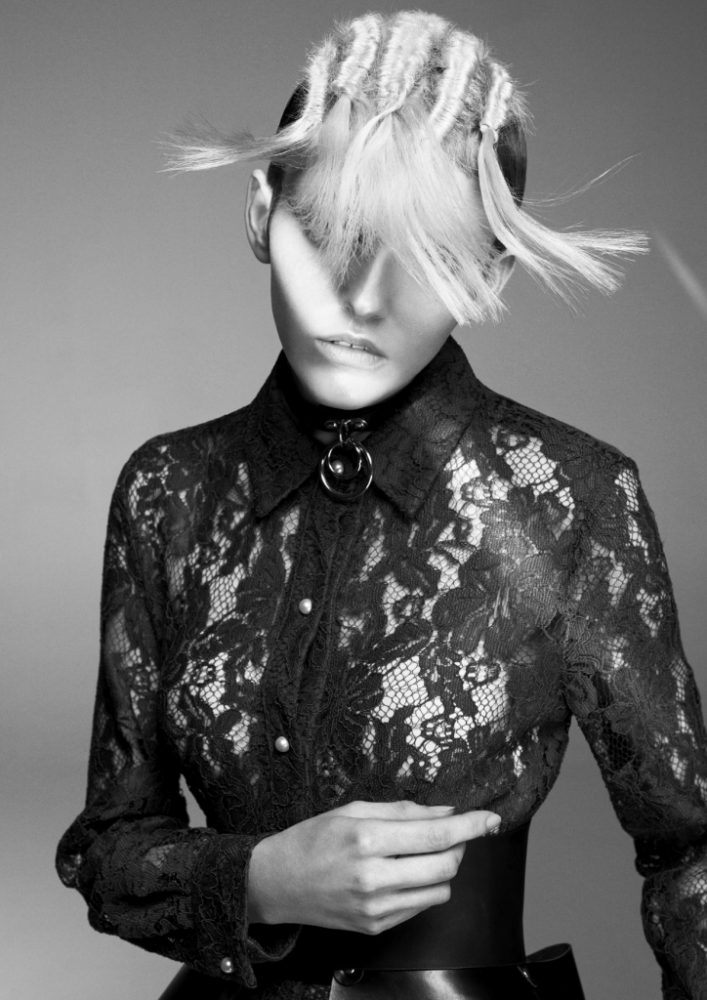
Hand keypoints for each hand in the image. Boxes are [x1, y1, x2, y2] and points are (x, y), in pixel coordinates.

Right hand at [247, 799, 499, 933]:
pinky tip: (405, 872)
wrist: (276, 883)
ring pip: (439, 891)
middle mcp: (374, 877)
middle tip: (451, 831)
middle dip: (459, 846)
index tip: (491, 818)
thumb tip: (446, 812)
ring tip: (423, 852)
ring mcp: (375, 908)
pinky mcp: (375, 927)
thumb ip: (402, 811)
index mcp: (367, 838)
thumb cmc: (312, 839)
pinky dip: (424, 887)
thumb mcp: (353, 810)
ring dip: (443, 869)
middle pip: (446, 866)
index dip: (471, 826)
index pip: (436, 834)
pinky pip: (420, 907)